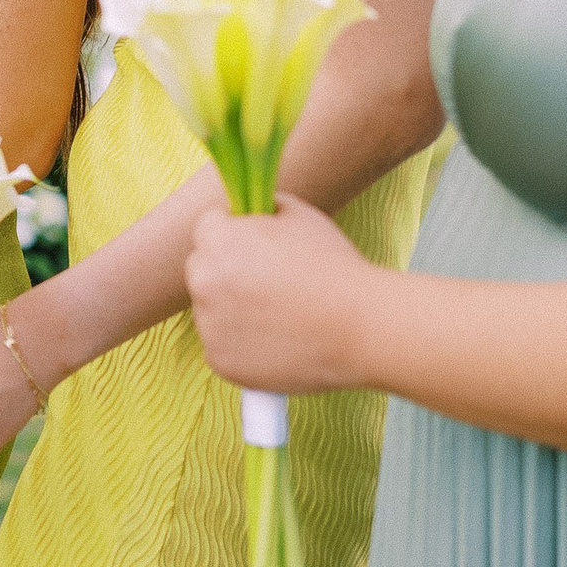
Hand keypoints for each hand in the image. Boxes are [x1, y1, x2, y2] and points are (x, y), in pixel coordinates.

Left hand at [185, 194, 377, 393]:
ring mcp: (209, 325)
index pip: (207, 228)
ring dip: (233, 310)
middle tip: (270, 283)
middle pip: (203, 269)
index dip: (235, 234)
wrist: (363, 328)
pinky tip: (277, 339)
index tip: (257, 247)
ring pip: (212, 310)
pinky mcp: (220, 361)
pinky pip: (222, 346)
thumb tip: (244, 209)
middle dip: (226, 271)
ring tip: (280, 314)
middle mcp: (203, 281)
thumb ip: (262, 206)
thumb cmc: (335, 267)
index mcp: (218, 240)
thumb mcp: (300, 215)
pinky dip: (242, 346)